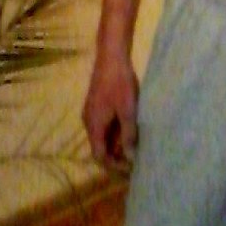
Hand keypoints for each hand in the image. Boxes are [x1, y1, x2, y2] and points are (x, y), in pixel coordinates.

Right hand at [82, 50, 138, 172]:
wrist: (111, 57)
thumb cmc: (120, 84)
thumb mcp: (128, 110)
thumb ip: (128, 135)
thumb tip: (130, 158)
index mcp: (94, 127)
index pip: (99, 156)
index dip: (114, 165)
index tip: (130, 169)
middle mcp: (89, 122)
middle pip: (100, 146)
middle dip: (117, 154)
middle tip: (136, 157)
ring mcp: (91, 113)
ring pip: (103, 135)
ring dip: (117, 141)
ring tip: (135, 143)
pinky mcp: (96, 104)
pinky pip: (104, 125)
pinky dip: (115, 130)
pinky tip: (130, 127)